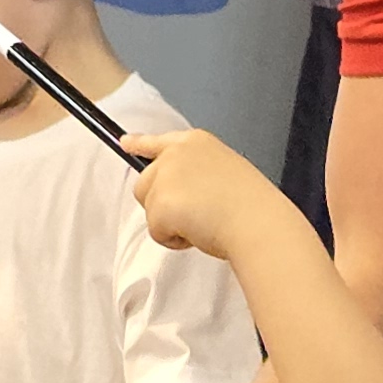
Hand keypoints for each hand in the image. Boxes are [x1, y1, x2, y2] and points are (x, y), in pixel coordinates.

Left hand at [127, 126, 284, 258]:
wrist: (256, 222)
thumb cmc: (251, 205)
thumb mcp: (226, 172)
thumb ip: (198, 173)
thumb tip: (182, 193)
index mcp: (196, 143)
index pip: (158, 142)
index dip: (139, 144)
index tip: (126, 142)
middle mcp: (176, 154)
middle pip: (145, 182)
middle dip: (161, 203)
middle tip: (193, 214)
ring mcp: (165, 176)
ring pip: (148, 208)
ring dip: (169, 223)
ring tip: (202, 222)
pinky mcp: (159, 203)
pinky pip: (155, 231)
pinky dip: (173, 240)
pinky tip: (198, 232)